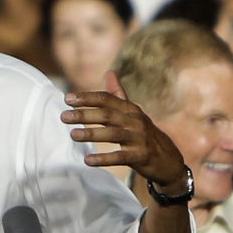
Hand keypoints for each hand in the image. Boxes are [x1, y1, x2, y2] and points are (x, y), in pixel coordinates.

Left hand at [63, 72, 188, 186]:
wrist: (168, 160)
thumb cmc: (144, 134)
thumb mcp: (133, 114)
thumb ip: (118, 96)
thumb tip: (108, 72)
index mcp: (131, 109)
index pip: (107, 99)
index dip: (87, 98)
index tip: (67, 99)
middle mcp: (135, 121)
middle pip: (107, 115)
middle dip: (85, 114)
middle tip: (64, 116)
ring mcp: (139, 139)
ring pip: (113, 134)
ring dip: (92, 133)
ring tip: (73, 134)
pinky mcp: (141, 156)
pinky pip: (120, 157)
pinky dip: (104, 158)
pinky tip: (88, 160)